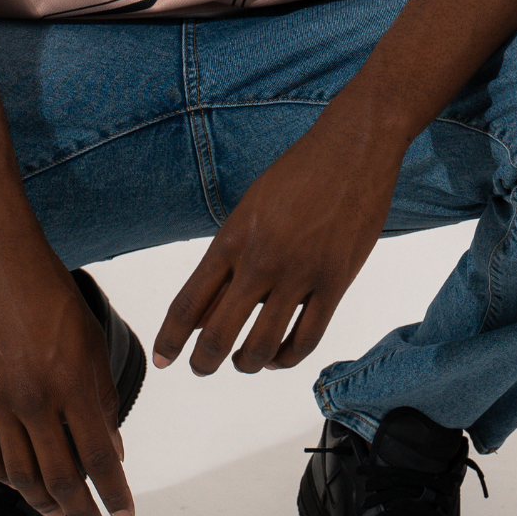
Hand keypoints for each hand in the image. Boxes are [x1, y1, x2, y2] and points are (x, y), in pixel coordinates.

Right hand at [0, 223, 133, 515]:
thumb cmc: (51, 294)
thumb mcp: (90, 342)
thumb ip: (101, 399)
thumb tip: (112, 449)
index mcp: (73, 384)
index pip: (98, 458)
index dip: (113, 493)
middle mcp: (35, 400)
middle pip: (61, 476)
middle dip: (83, 509)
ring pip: (21, 473)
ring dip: (44, 501)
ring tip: (61, 515)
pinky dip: (6, 476)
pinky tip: (21, 484)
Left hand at [153, 106, 400, 376]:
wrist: (352, 147)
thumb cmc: (299, 173)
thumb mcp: (250, 208)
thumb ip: (230, 258)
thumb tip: (209, 310)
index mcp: (232, 238)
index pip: (189, 303)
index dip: (170, 339)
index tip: (163, 359)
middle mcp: (261, 259)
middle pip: (218, 335)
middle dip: (203, 363)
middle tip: (201, 368)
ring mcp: (300, 272)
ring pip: (263, 347)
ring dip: (247, 364)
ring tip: (245, 362)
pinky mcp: (335, 281)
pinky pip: (306, 339)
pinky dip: (288, 358)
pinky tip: (281, 356)